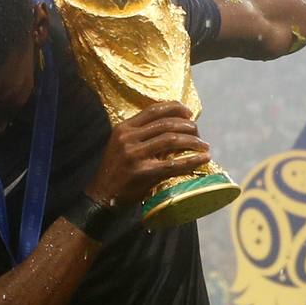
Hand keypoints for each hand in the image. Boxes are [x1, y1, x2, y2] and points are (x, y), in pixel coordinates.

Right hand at [85, 101, 210, 207]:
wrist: (101, 196)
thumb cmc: (116, 171)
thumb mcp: (122, 146)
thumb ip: (140, 135)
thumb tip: (172, 127)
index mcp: (124, 128)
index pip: (153, 109)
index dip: (175, 108)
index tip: (189, 112)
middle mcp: (128, 138)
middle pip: (166, 123)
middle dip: (188, 126)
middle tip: (199, 132)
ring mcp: (134, 154)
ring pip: (172, 140)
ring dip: (193, 141)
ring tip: (204, 146)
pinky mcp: (142, 172)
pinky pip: (173, 164)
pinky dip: (192, 160)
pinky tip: (204, 159)